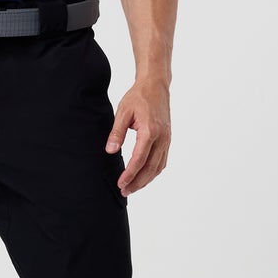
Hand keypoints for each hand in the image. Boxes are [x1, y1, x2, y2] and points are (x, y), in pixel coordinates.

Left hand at [105, 77, 170, 196]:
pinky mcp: (167, 139)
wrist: (156, 85)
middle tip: (124, 192)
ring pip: (158, 167)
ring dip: (146, 180)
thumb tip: (110, 151)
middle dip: (138, 182)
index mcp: (150, 131)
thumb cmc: (138, 97)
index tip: (120, 183)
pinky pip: (162, 160)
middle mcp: (162, 138)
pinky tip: (144, 177)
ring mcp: (167, 139)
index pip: (140, 159)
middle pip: (151, 168)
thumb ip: (116, 133)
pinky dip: (154, 172)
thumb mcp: (123, 112)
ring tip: (132, 188)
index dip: (130, 174)